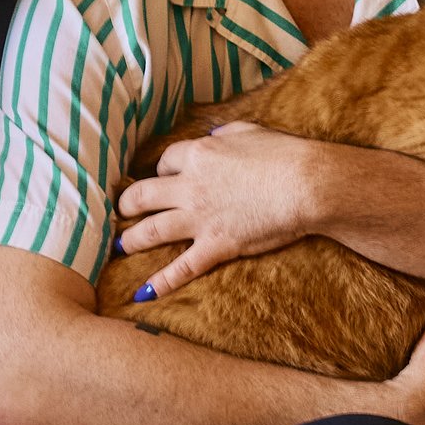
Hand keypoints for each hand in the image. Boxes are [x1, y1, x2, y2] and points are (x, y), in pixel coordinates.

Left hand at [115, 120, 331, 300]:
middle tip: (120, 211)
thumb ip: (225, 135)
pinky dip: (161, 282)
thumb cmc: (284, 154)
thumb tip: (213, 138)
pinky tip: (143, 293)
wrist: (306, 185)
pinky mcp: (215, 245)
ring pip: (151, 231)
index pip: (164, 162)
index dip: (159, 170)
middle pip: (143, 195)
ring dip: (130, 240)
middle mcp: (190, 186)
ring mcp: (200, 218)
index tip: (160, 178)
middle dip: (127, 205)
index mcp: (199, 155)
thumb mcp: (249, 131)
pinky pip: (181, 268)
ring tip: (119, 246)